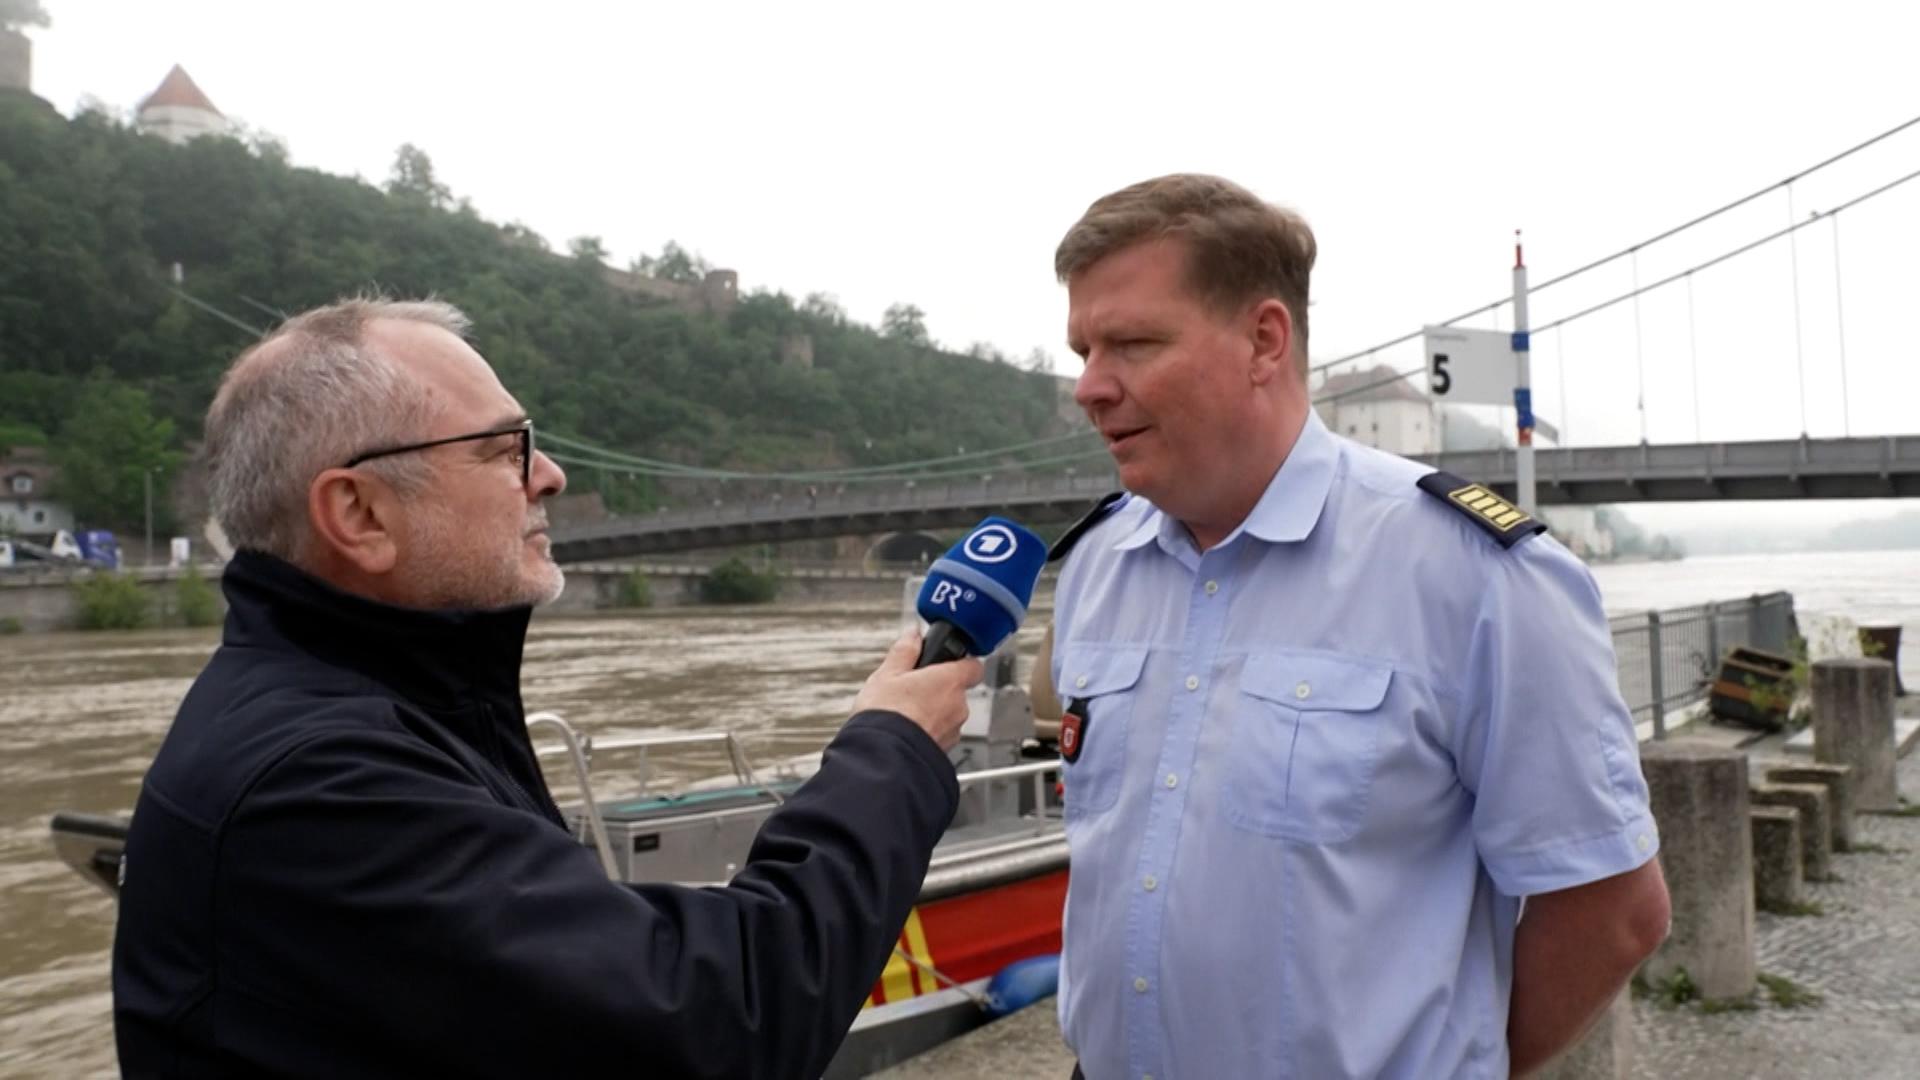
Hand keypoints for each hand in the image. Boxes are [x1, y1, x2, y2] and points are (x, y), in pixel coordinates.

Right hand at [852, 630, 983, 751]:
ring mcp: (954, 731)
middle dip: (937, 690)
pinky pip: (940, 734)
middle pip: (957, 691)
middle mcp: (959, 706)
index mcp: (950, 681)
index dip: (961, 662)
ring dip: (933, 712)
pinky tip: (907, 731)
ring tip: (904, 713)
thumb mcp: (887, 674)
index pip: (974, 666)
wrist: (883, 756)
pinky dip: (928, 731)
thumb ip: (905, 651)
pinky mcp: (945, 750)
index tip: (946, 662)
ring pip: (948, 715)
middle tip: (912, 689)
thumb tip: (913, 636)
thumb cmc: (886, 714)